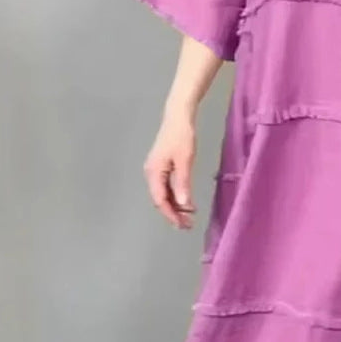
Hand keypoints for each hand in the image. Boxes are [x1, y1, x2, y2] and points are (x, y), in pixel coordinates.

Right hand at [143, 109, 196, 228]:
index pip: (160, 201)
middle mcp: (151, 173)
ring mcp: (155, 170)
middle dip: (173, 214)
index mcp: (154, 172)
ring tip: (189, 217)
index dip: (171, 215)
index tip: (182, 225)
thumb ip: (183, 183)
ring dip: (175, 207)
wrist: (178, 116)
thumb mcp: (185, 160)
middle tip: (188, 225)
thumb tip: (182, 204)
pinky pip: (166, 187)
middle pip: (160, 200)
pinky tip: (186, 202)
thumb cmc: (182, 136)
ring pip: (163, 194)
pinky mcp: (161, 167)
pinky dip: (175, 196)